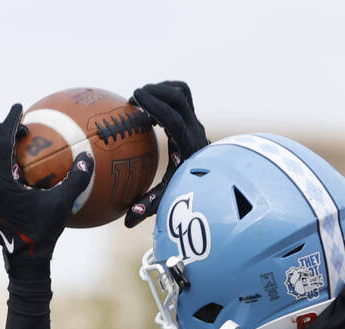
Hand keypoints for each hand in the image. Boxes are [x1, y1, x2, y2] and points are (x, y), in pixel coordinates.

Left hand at [0, 103, 93, 268]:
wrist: (26, 262)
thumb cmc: (43, 234)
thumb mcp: (62, 206)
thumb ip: (75, 181)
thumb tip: (87, 159)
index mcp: (0, 183)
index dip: (9, 121)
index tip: (19, 108)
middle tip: (16, 125)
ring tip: (6, 141)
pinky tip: (8, 167)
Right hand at [124, 80, 208, 226]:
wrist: (216, 184)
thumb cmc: (188, 191)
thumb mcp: (168, 199)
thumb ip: (149, 207)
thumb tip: (128, 221)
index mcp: (188, 145)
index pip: (173, 118)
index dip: (154, 104)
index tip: (134, 97)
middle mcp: (195, 130)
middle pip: (179, 97)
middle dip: (155, 91)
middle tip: (134, 97)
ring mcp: (196, 122)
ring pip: (182, 92)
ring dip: (160, 90)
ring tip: (141, 100)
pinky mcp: (193, 118)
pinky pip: (182, 96)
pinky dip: (165, 94)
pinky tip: (151, 106)